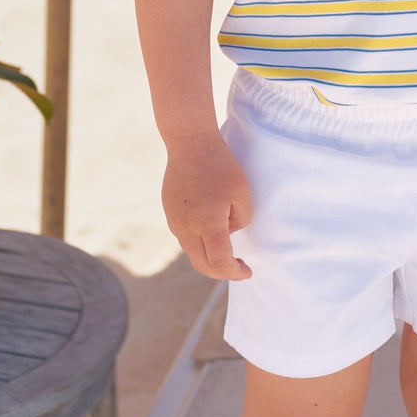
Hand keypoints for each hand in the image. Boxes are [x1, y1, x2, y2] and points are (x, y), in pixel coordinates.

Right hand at [162, 134, 253, 279]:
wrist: (190, 144)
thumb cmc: (220, 166)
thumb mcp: (242, 193)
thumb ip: (240, 221)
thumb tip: (228, 232)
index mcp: (207, 226)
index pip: (220, 263)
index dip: (235, 272)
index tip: (247, 271)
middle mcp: (187, 229)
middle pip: (203, 265)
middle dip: (222, 271)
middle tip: (239, 266)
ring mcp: (175, 221)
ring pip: (192, 251)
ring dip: (209, 256)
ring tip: (226, 248)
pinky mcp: (169, 212)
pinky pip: (184, 236)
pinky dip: (198, 241)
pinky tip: (209, 229)